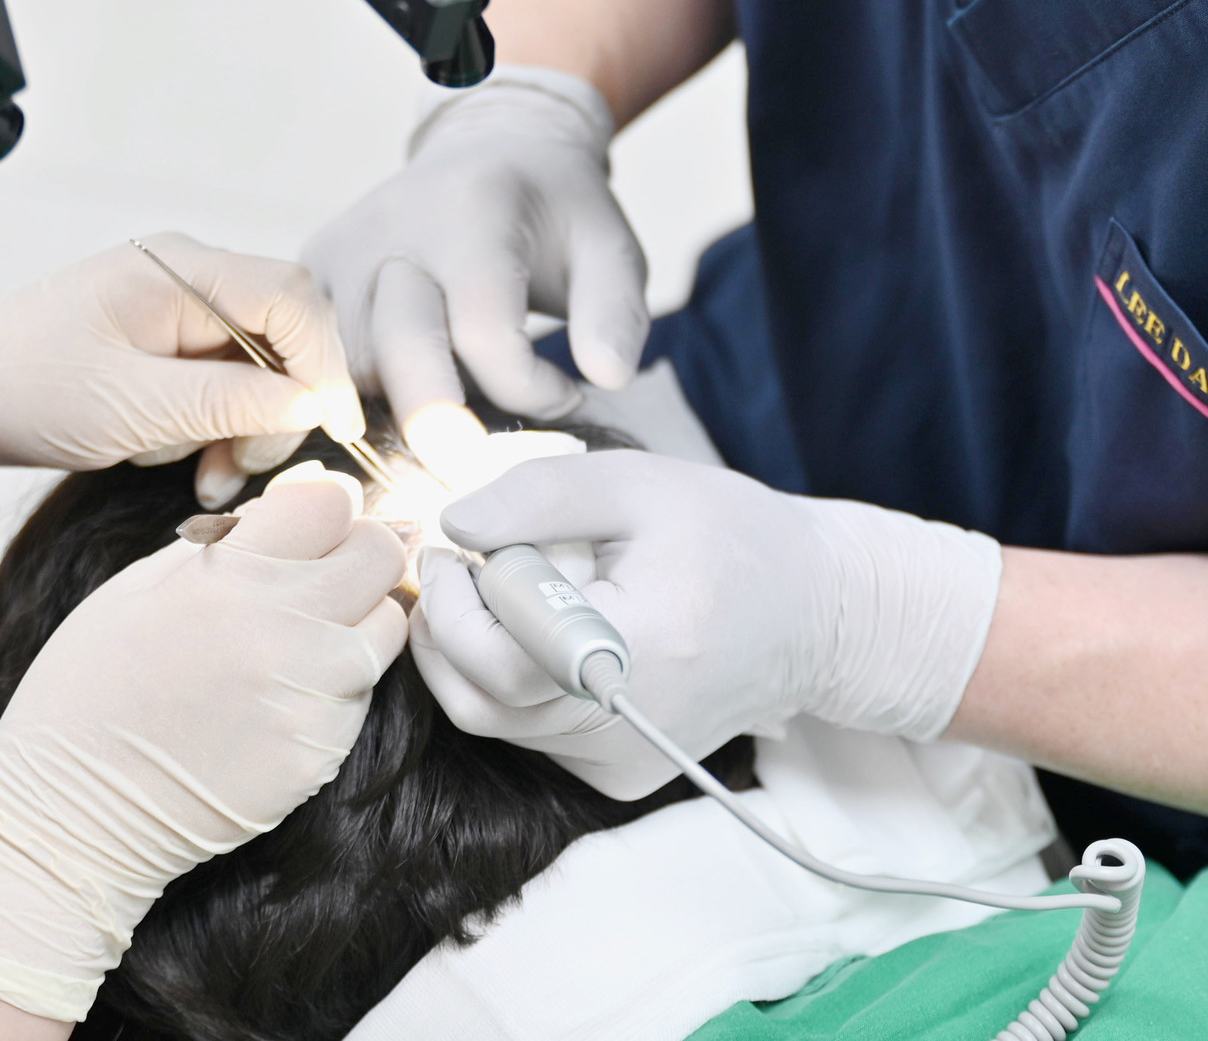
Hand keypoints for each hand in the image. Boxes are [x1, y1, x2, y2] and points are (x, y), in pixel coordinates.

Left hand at [0, 233, 362, 472]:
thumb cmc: (21, 389)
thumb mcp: (131, 408)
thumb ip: (229, 402)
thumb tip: (312, 403)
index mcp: (181, 271)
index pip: (292, 299)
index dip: (326, 363)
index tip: (335, 426)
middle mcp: (189, 276)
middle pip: (285, 332)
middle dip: (279, 406)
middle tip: (242, 467)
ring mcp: (179, 305)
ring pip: (260, 363)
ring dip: (245, 426)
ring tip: (206, 477)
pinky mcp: (168, 339)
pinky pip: (224, 379)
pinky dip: (217, 425)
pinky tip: (187, 459)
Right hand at [0, 465, 407, 1022]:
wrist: (70, 812)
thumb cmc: (93, 684)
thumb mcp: (141, 585)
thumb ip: (232, 536)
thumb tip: (309, 491)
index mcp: (231, 573)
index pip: (332, 499)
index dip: (327, 504)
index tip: (311, 522)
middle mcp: (283, 626)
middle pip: (383, 552)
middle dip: (364, 548)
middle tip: (329, 567)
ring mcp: (308, 692)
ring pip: (390, 623)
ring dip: (361, 618)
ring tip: (304, 636)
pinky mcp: (320, 750)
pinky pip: (363, 692)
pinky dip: (341, 683)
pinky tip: (285, 695)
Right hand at [302, 68, 648, 423]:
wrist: (491, 148)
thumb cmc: (554, 212)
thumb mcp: (611, 245)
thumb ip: (617, 312)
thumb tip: (606, 377)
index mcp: (474, 209)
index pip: (483, 329)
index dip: (529, 388)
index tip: (569, 396)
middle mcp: (393, 225)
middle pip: (397, 351)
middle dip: (442, 428)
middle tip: (487, 470)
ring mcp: (343, 248)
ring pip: (350, 368)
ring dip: (401, 412)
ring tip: (461, 416)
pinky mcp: (313, 271)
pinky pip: (318, 357)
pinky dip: (358, 397)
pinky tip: (409, 401)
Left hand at [412, 450, 1002, 799]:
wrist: (811, 612)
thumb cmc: (727, 534)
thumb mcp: (637, 482)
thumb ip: (538, 496)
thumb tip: (453, 523)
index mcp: (642, 648)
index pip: (504, 662)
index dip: (453, 606)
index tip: (450, 548)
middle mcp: (630, 727)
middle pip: (483, 701)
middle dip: (448, 626)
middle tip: (458, 563)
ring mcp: (624, 763)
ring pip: (496, 723)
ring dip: (472, 652)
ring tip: (504, 586)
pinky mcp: (621, 777)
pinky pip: (532, 735)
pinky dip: (511, 682)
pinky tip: (544, 630)